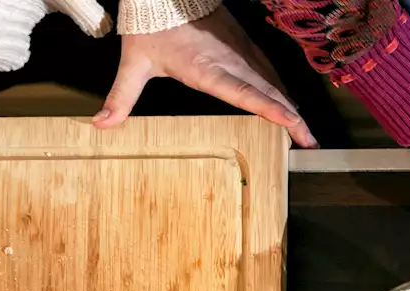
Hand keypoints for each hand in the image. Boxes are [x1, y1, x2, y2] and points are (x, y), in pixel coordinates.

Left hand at [93, 7, 317, 147]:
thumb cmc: (151, 28)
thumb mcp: (133, 62)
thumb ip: (121, 97)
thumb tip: (100, 125)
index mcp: (208, 70)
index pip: (245, 92)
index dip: (270, 108)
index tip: (292, 123)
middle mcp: (232, 63)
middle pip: (270, 93)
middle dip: (294, 119)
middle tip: (310, 143)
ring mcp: (242, 53)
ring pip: (274, 83)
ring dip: (291, 107)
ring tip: (305, 133)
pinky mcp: (246, 47)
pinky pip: (270, 73)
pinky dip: (282, 92)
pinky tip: (288, 105)